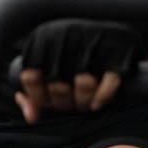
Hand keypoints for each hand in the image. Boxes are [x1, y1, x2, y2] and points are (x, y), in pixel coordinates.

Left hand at [14, 19, 147, 122]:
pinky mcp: (117, 50)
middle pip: (57, 85)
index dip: (40, 96)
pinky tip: (98, 102)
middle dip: (64, 103)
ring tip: (84, 103)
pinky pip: (108, 83)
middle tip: (72, 104)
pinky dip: (103, 97)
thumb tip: (31, 116)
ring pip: (83, 85)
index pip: (30, 77)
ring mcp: (92, 40)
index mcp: (43, 38)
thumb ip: (34, 92)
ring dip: (83, 102)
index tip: (50, 101)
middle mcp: (65, 34)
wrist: (113, 31)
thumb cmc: (73, 54)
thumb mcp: (48, 66)